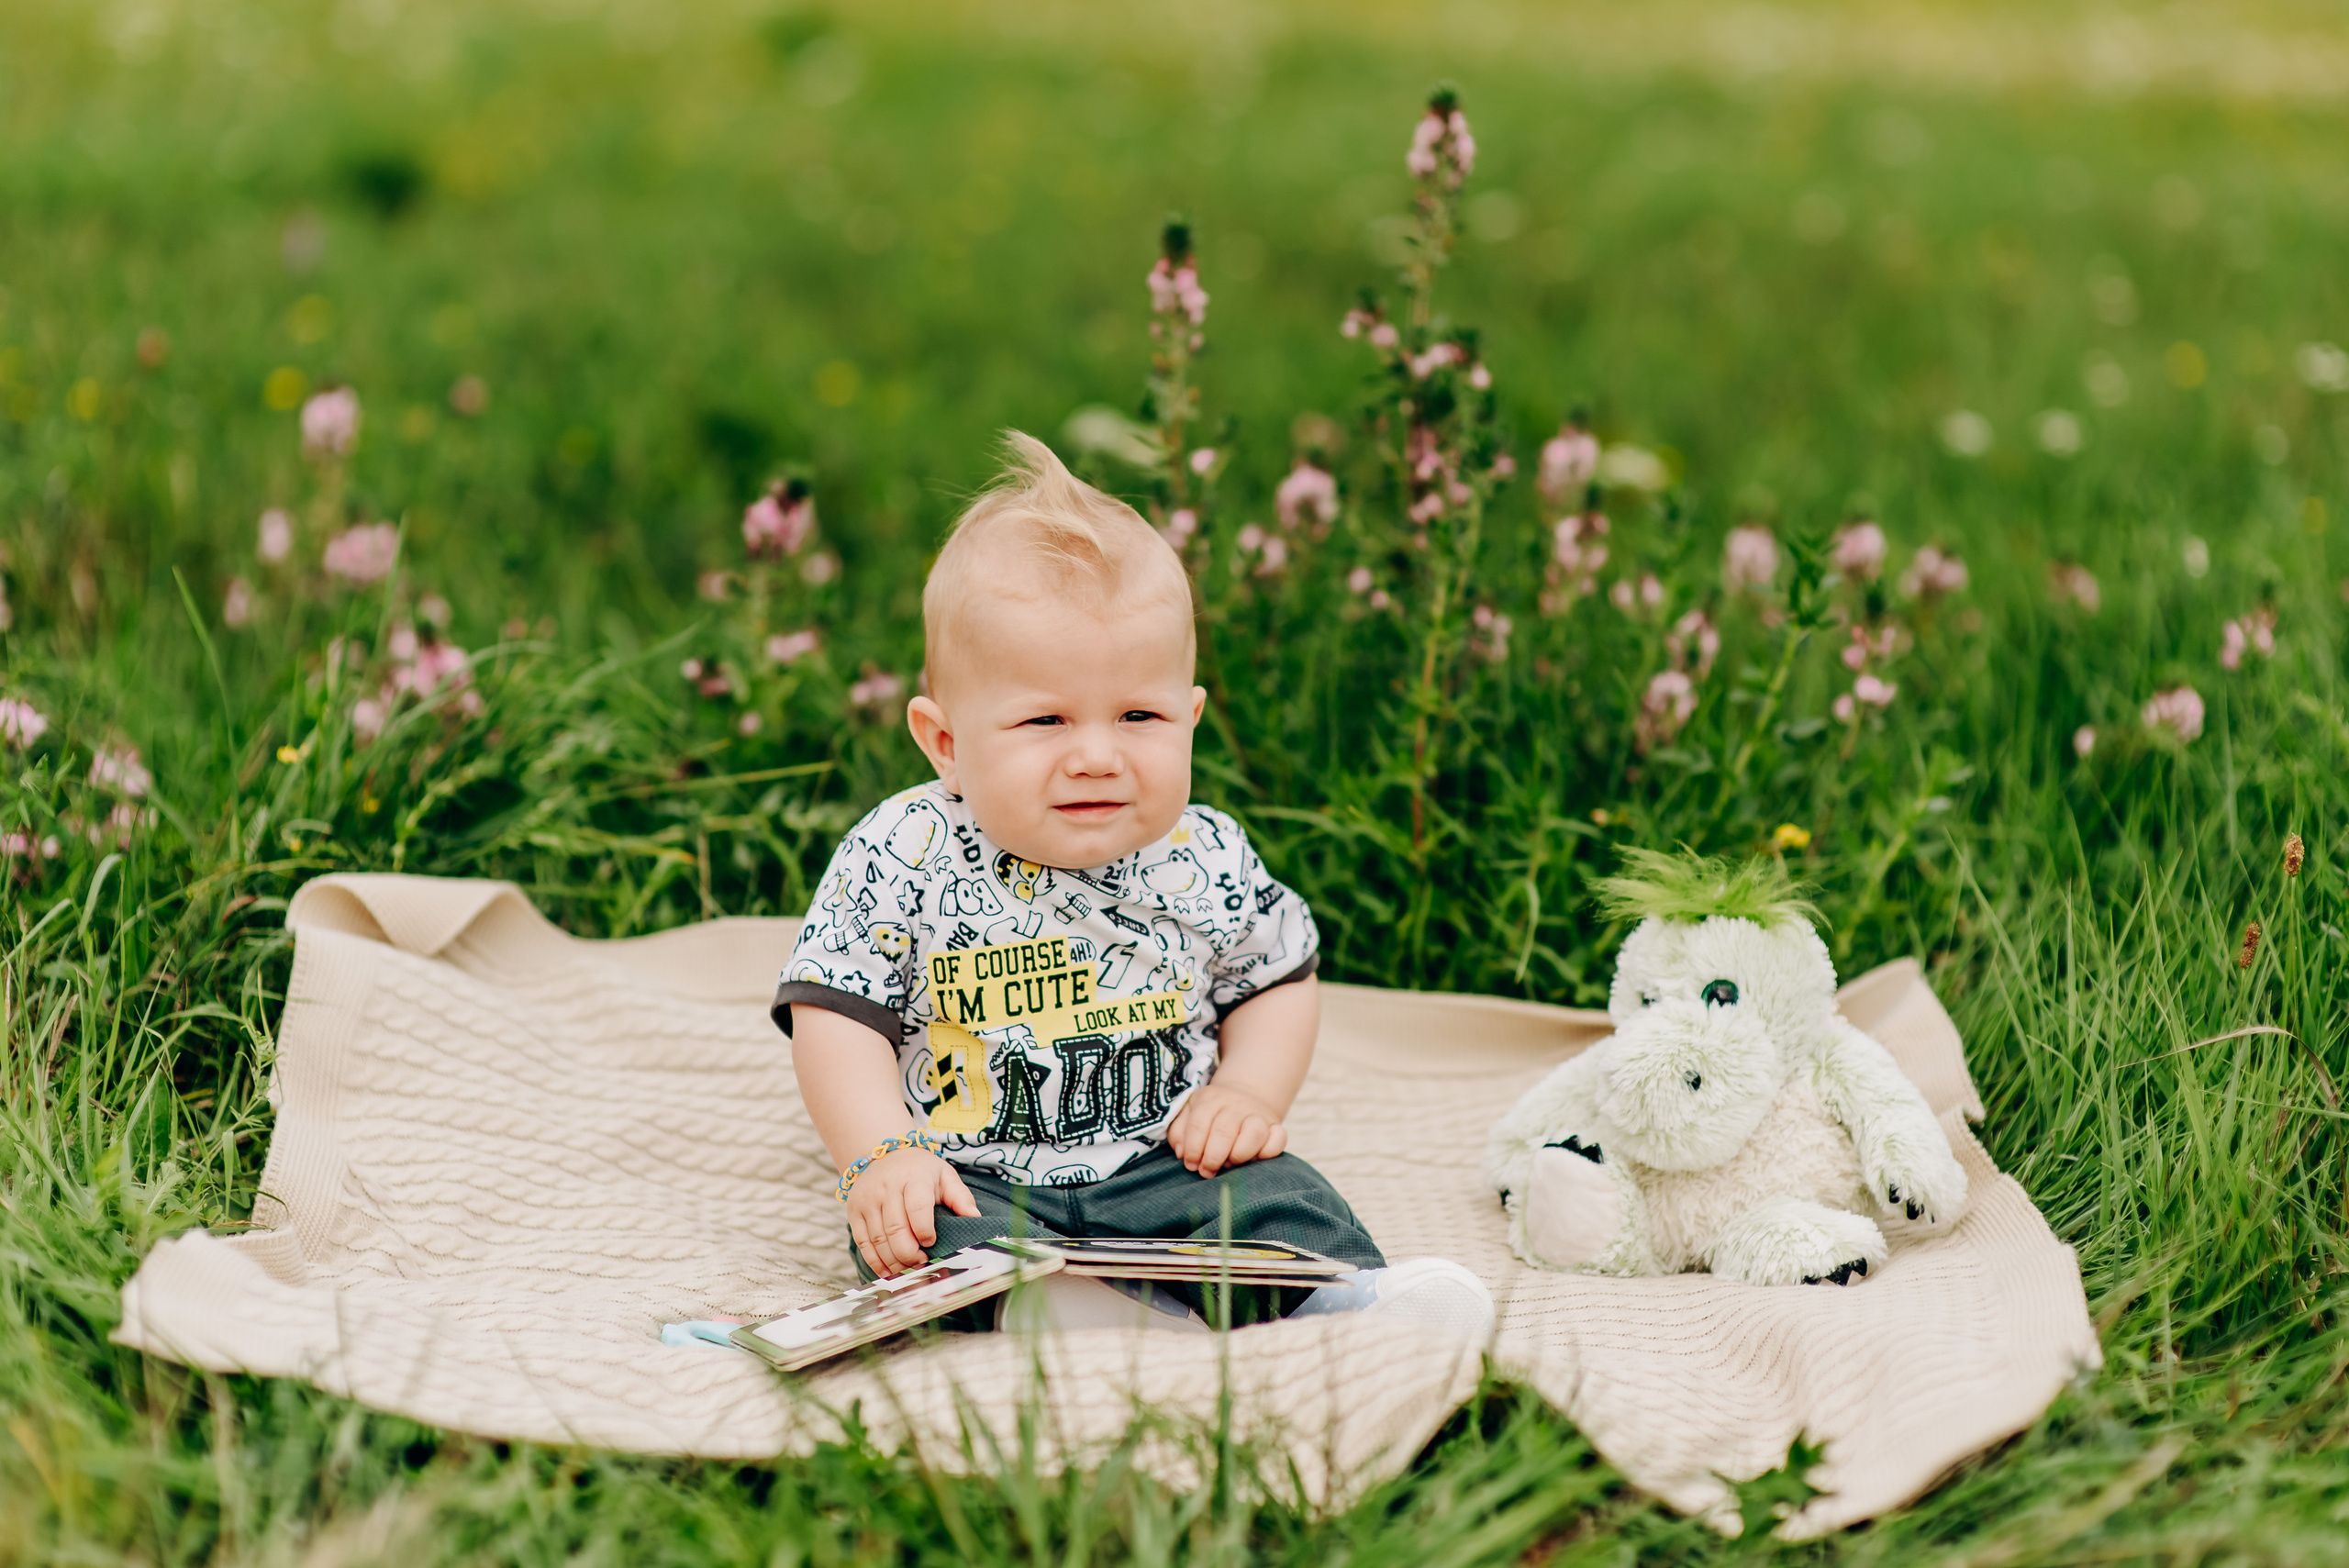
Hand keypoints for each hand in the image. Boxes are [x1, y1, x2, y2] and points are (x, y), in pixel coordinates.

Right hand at [846, 1148, 980, 1276]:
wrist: (885, 1154)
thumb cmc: (921, 1171)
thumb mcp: (944, 1175)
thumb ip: (960, 1197)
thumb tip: (975, 1218)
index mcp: (913, 1178)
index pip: (917, 1208)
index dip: (924, 1231)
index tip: (931, 1243)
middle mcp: (887, 1188)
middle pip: (895, 1229)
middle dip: (909, 1254)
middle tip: (921, 1264)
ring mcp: (867, 1200)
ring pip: (878, 1239)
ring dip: (893, 1261)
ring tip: (908, 1270)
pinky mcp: (854, 1212)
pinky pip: (862, 1242)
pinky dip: (875, 1261)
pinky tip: (887, 1271)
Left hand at [1167, 1083, 1287, 1177]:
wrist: (1244, 1094)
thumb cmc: (1211, 1113)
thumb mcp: (1189, 1112)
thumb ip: (1179, 1131)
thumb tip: (1181, 1153)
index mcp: (1210, 1099)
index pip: (1198, 1125)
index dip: (1193, 1150)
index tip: (1192, 1165)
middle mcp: (1236, 1103)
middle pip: (1224, 1132)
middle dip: (1212, 1158)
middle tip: (1207, 1171)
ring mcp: (1258, 1114)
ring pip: (1254, 1133)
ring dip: (1239, 1155)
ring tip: (1230, 1162)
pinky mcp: (1276, 1125)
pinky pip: (1278, 1139)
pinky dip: (1267, 1152)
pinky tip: (1254, 1158)